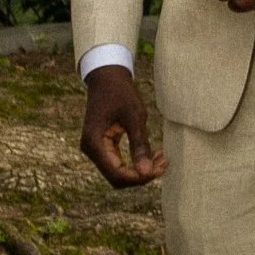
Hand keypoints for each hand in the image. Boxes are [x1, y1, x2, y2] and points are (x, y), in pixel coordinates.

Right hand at [80, 65, 165, 186]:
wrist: (107, 77)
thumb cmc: (121, 92)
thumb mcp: (134, 116)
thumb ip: (140, 144)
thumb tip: (146, 172)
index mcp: (94, 143)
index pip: (116, 173)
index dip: (138, 177)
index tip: (159, 168)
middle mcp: (91, 150)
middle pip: (117, 177)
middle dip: (141, 175)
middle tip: (164, 163)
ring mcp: (95, 149)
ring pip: (118, 172)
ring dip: (139, 170)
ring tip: (162, 159)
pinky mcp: (102, 146)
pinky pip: (118, 162)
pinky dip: (135, 162)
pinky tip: (153, 155)